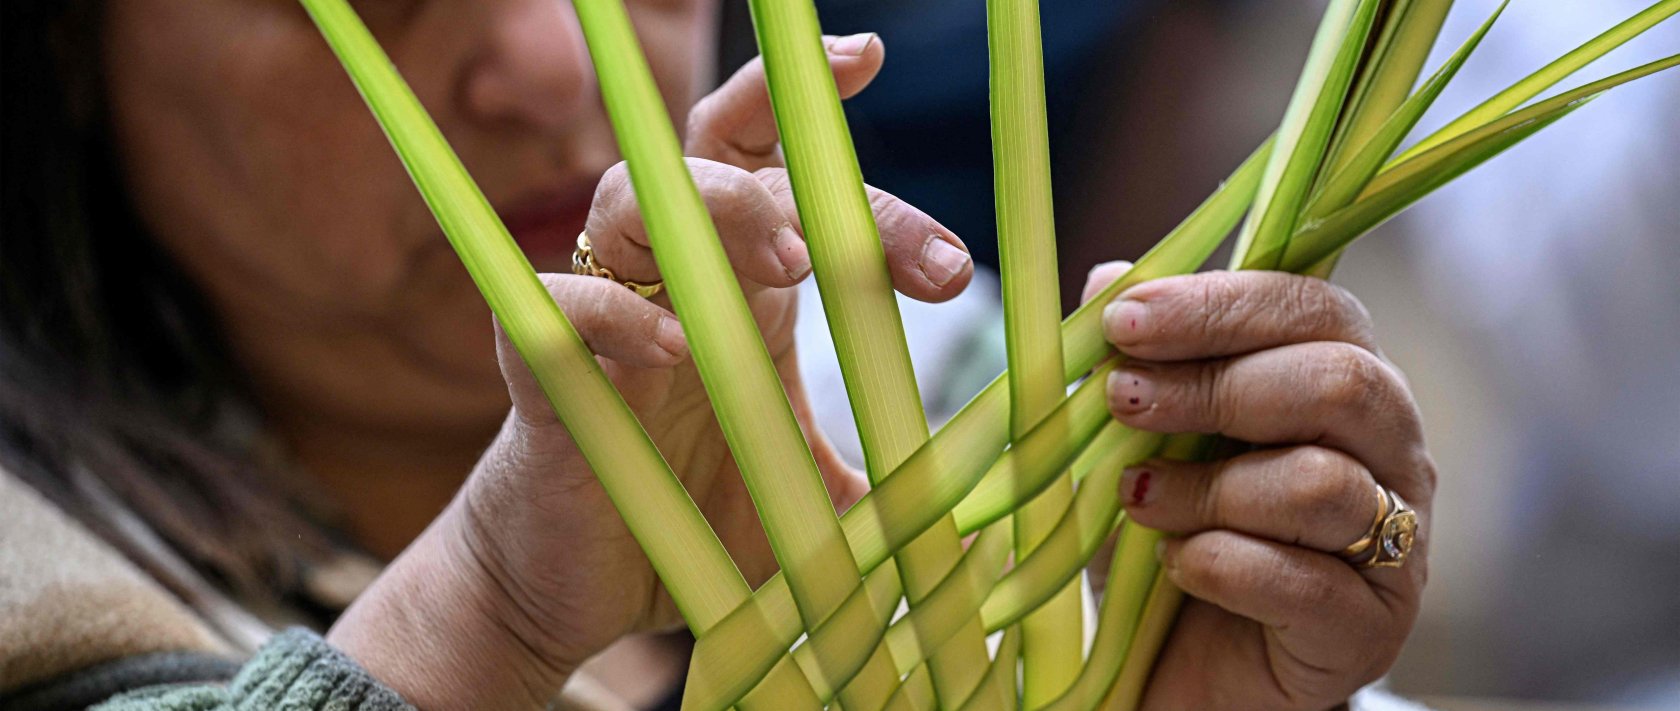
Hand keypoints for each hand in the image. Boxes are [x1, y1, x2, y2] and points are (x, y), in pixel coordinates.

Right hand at [330, 34, 975, 709]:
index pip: (776, 160)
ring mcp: (602, 315)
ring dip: (715, 212)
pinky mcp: (539, 373)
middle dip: (800, 166)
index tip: (870, 57)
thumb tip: (992, 516)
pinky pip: (555, 305)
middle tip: (897, 244)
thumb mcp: (808, 502)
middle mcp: (672, 275)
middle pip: (718, 157)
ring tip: (793, 263)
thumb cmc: (691, 524)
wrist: (576, 590)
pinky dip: (613, 312)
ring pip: (631, 200)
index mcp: (740, 281)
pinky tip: (672, 347)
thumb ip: (886, 489)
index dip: (812, 103)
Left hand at [1088, 266, 1433, 710]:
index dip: (1218, 306)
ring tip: (1139, 499)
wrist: (1181, 669)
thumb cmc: (1171, 531)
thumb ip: (1133, 359)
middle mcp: (1391, 452)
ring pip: (1323, 485)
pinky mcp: (1372, 628)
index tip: (1123, 319)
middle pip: (1340, 383)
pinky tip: (1178, 564)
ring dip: (1209, 487)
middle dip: (1215, 386)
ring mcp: (1396, 543)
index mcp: (1345, 380)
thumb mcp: (1135, 438)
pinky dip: (1225, 566)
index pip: (1313, 308)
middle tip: (1122, 402)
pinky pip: (1308, 583)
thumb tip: (1108, 274)